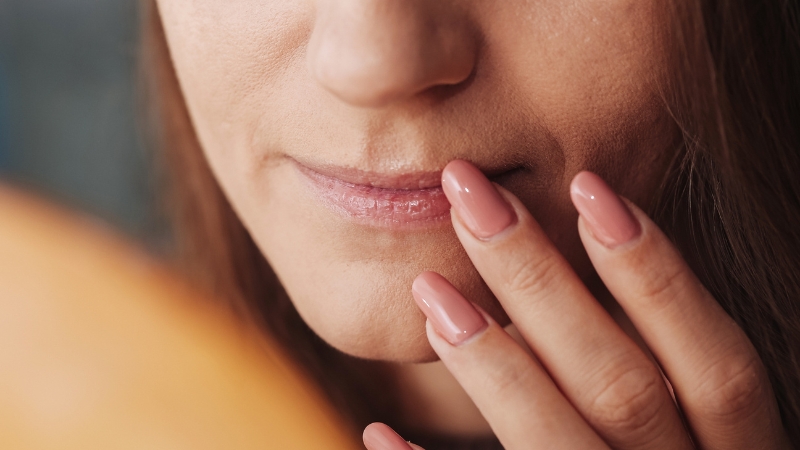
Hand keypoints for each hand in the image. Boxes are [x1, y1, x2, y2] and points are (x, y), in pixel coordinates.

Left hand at [363, 161, 788, 448]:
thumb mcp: (698, 432)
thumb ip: (660, 369)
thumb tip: (597, 237)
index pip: (717, 364)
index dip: (658, 274)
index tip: (587, 183)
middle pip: (622, 387)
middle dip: (543, 285)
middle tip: (471, 198)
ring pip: (556, 443)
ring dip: (491, 365)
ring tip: (428, 290)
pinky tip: (378, 428)